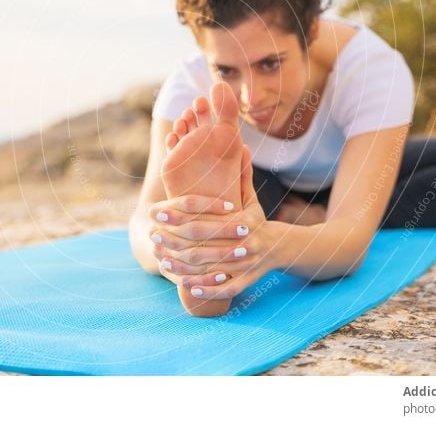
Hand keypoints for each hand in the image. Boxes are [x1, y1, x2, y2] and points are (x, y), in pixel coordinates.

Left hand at [148, 146, 282, 299]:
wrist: (282, 248)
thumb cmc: (258, 221)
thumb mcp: (250, 198)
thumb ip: (242, 175)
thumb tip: (241, 145)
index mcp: (243, 220)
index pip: (204, 216)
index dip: (178, 214)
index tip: (157, 212)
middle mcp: (245, 242)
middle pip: (202, 242)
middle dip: (174, 239)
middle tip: (153, 235)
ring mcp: (246, 264)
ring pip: (209, 267)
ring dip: (183, 265)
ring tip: (161, 259)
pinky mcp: (247, 281)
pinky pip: (225, 290)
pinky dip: (206, 290)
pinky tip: (186, 286)